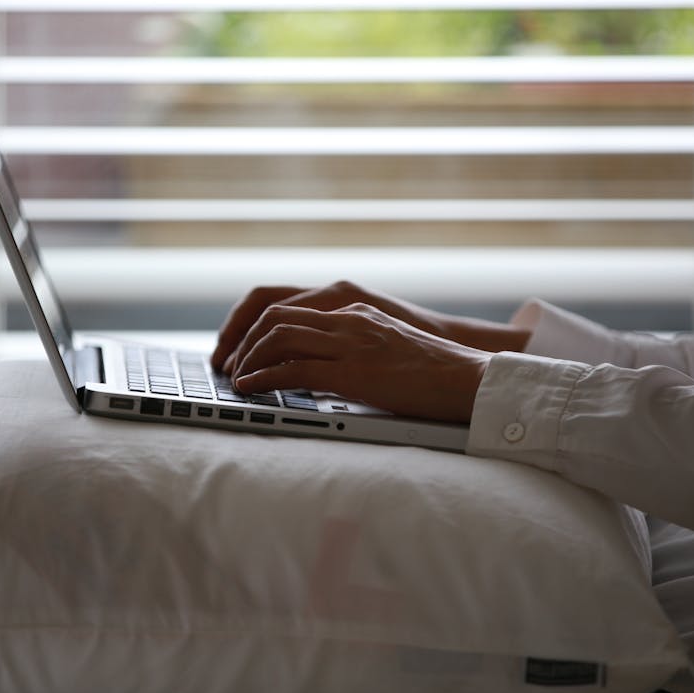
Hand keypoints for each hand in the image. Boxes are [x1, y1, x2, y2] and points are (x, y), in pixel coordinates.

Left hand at [212, 280, 528, 373]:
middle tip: (226, 362)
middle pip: (273, 314)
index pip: (286, 303)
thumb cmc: (432, 370)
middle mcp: (347, 317)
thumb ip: (351, 344)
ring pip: (278, 337)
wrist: (467, 379)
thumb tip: (317, 364)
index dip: (253, 323)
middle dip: (241, 338)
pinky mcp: (352, 371)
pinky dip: (263, 378)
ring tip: (235, 377)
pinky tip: (250, 388)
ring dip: (247, 357)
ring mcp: (349, 342)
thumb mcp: (385, 344)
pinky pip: (293, 369)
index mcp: (353, 308)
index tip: (239, 345)